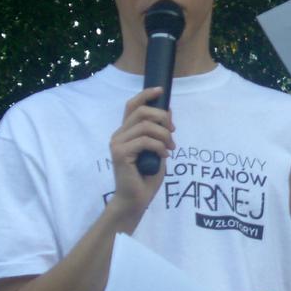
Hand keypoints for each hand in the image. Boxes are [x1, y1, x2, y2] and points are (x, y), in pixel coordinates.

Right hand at [106, 87, 174, 213]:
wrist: (136, 200)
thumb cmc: (146, 176)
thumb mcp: (157, 149)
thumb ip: (159, 132)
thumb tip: (168, 111)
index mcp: (125, 132)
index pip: (132, 105)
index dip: (146, 95)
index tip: (161, 91)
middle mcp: (118, 135)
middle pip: (141, 111)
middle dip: (162, 117)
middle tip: (173, 132)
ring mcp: (117, 144)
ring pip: (145, 126)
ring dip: (163, 135)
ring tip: (170, 148)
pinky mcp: (121, 154)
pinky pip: (145, 141)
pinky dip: (159, 146)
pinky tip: (164, 156)